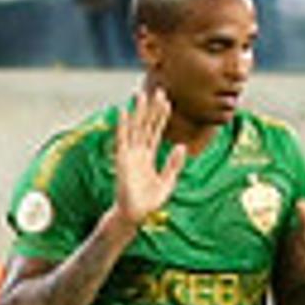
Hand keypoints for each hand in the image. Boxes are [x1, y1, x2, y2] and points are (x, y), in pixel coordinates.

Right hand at [111, 82, 181, 224]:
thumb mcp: (168, 181)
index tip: (167, 101)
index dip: (161, 116)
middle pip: (145, 125)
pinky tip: (124, 112)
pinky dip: (123, 126)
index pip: (156, 131)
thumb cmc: (149, 201)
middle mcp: (138, 152)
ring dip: (137, 112)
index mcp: (149, 156)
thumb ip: (174, 164)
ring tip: (140, 94)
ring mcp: (129, 154)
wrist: (135, 215)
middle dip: (151, 108)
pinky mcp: (122, 160)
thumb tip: (181, 146)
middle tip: (157, 90)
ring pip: (135, 128)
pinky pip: (123, 139)